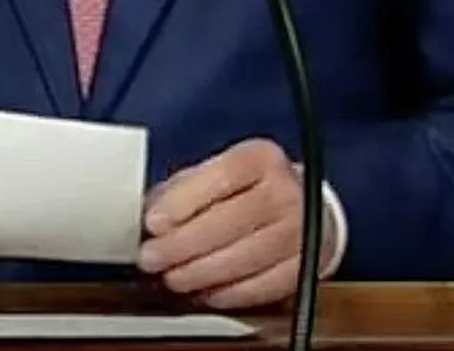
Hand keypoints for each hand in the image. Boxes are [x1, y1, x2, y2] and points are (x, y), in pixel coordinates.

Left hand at [137, 139, 335, 308]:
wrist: (306, 209)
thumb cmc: (250, 191)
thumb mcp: (218, 174)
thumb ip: (183, 190)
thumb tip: (147, 214)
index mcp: (262, 159)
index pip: (222, 177)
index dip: (183, 202)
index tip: (152, 223)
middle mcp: (286, 191)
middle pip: (230, 221)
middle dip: (183, 245)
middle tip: (152, 258)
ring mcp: (301, 231)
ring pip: (245, 259)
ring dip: (200, 274)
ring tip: (173, 277)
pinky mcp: (305, 268)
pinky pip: (262, 287)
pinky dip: (228, 294)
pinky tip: (204, 292)